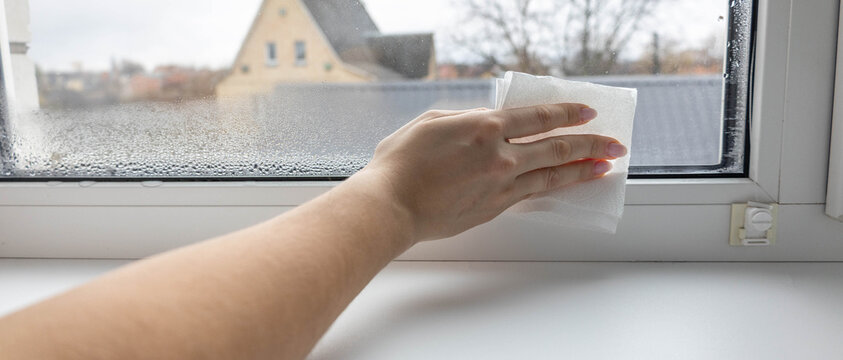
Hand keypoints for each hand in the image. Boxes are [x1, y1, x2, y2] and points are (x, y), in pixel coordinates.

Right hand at [358, 104, 626, 241]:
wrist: (392, 206)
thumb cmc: (402, 163)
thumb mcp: (433, 123)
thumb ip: (468, 119)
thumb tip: (490, 123)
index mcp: (485, 127)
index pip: (539, 117)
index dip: (567, 113)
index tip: (587, 111)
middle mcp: (501, 156)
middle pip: (557, 147)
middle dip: (591, 143)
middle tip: (615, 142)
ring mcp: (501, 185)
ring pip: (552, 174)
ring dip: (584, 168)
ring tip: (607, 165)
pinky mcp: (495, 207)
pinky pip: (534, 193)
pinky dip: (557, 186)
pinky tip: (569, 183)